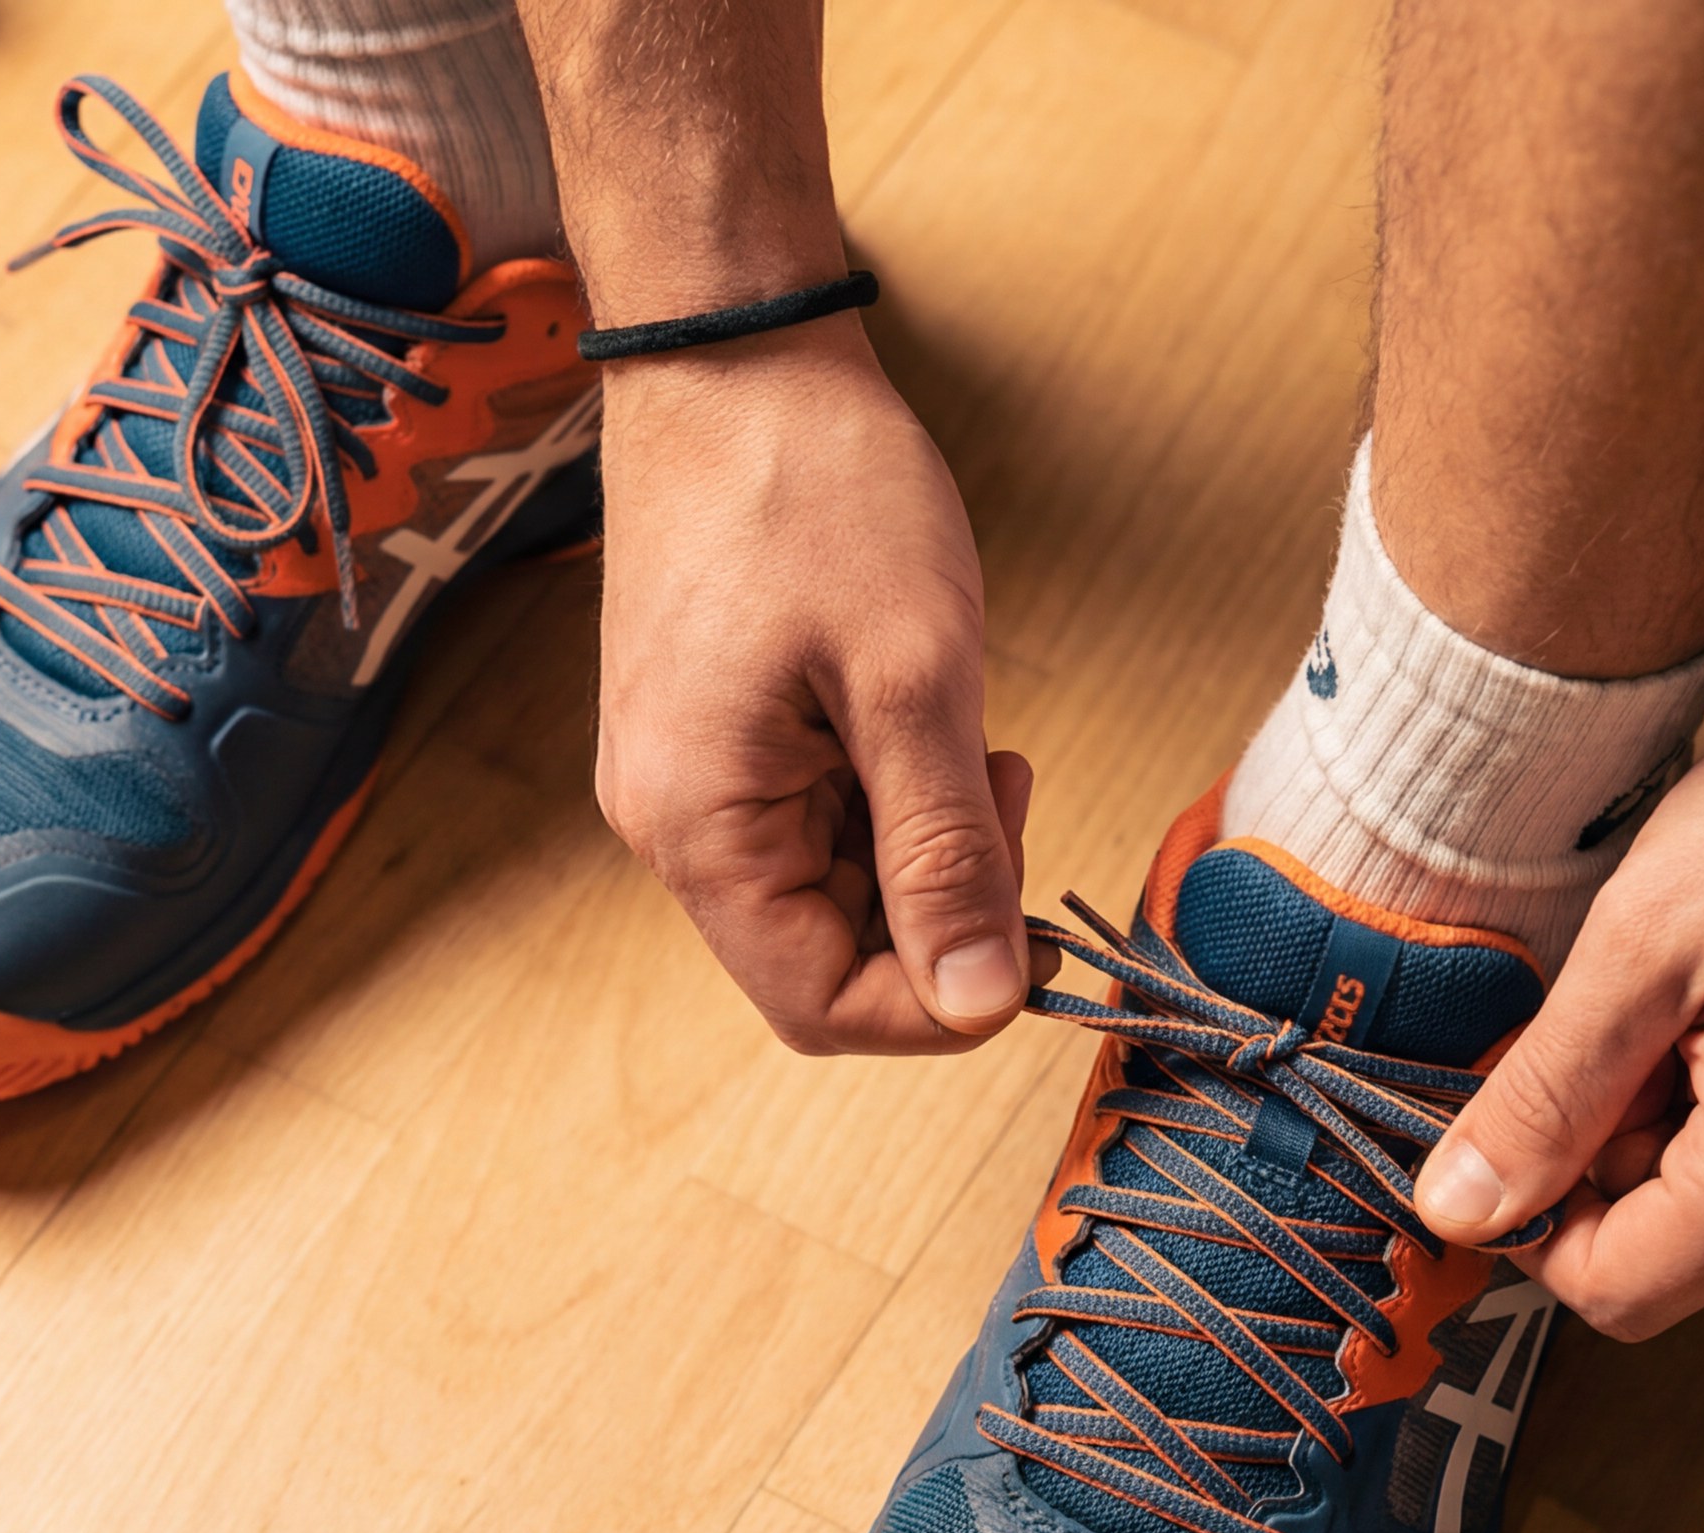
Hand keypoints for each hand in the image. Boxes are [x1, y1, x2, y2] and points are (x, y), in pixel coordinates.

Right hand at [588, 323, 1040, 1053]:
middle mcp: (669, 825)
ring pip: (828, 893)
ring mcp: (685, 781)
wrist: (734, 355)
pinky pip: (812, 824)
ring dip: (921, 848)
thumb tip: (983, 1003)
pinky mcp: (714, 739)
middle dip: (940, 911)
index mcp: (698, 827)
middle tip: (1006, 789)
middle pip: (825, 958)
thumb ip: (946, 854)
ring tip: (963, 732)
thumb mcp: (914, 678)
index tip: (1034, 936)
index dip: (940, 1004)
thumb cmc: (814, 488)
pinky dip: (887, 799)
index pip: (821, 1006)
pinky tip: (919, 716)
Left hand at [1409, 661, 1703, 1337]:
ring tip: (1696, 991)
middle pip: (1678, 1257)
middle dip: (1610, 1156)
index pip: (1615, 1289)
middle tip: (1616, 1013)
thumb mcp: (1642, 941)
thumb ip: (1543, 1097)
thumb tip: (1456, 1208)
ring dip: (1678, 1127)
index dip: (1530, 1213)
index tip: (1511, 1108)